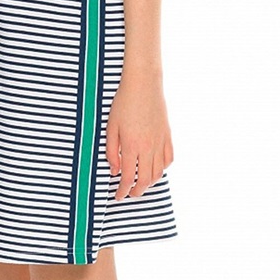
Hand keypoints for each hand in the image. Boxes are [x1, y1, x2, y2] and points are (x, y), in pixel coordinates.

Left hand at [106, 72, 173, 200]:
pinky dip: (163, 169)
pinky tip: (156, 169)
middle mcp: (148, 147)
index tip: (117, 195)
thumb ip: (112, 151)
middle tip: (129, 193)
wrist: (144, 84)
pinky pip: (169, 159)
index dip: (122, 190)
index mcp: (131, 145)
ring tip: (141, 184)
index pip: (128, 177)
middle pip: (145, 180)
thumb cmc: (124, 102)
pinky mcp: (167, 135)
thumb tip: (114, 171)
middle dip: (136, 191)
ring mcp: (160, 142)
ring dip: (150, 183)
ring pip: (158, 172)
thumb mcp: (111, 126)